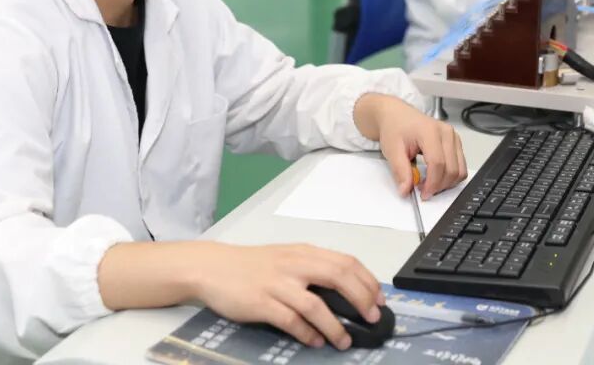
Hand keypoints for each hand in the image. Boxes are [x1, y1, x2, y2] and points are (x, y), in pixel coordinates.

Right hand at [193, 242, 385, 349]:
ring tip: (344, 341)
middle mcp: (294, 265)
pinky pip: (290, 321)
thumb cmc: (252, 265)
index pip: (346, 262)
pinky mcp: (261, 303)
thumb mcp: (287, 258)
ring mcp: (277, 283)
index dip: (367, 281)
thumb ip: (313, 269)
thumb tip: (345, 290)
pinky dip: (307, 333)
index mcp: (304, 253)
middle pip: (338, 277)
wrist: (213, 267)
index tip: (379, 299)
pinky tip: (315, 341)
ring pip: (316, 304)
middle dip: (361, 299)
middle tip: (372, 318)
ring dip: (335, 326)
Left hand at [354, 94, 467, 199]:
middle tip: (423, 191)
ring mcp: (453, 137)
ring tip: (429, 183)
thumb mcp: (392, 150)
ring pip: (460, 169)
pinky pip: (460, 165)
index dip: (432, 183)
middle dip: (439, 185)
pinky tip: (436, 177)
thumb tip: (406, 190)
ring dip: (446, 183)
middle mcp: (446, 133)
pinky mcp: (456, 142)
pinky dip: (450, 176)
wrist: (396, 115)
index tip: (423, 194)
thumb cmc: (394, 128)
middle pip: (452, 168)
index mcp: (430, 131)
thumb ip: (400, 171)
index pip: (438, 163)